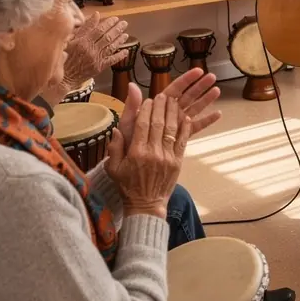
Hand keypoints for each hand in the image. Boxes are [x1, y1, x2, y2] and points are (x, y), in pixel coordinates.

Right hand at [63, 12, 129, 85]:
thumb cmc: (64, 56)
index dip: (109, 23)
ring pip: (111, 47)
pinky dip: (120, 55)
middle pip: (107, 37)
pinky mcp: (99, 68)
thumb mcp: (70, 40)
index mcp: (83, 42)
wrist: (63, 76)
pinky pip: (112, 60)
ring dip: (120, 40)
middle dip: (117, 29)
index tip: (115, 18)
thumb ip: (84, 28)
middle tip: (124, 23)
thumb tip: (96, 15)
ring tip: (126, 34)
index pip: (99, 30)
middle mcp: (91, 50)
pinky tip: (126, 51)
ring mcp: (96, 59)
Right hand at [105, 94, 188, 216]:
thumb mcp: (113, 169)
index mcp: (136, 153)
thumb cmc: (127, 186)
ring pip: (171, 130)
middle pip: (158, 124)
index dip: (146, 110)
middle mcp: (153, 153)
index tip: (148, 100)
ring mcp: (167, 157)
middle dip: (161, 107)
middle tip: (162, 95)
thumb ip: (114, 148)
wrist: (146, 205)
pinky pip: (182, 141)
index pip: (142, 125)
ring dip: (173, 113)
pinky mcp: (178, 161)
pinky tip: (186, 116)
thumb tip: (116, 129)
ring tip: (173, 101)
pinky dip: (185, 128)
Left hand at [116, 67, 221, 148]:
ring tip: (217, 90)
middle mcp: (168, 114)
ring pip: (194, 110)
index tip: (198, 71)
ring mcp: (175, 125)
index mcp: (157, 107)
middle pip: (186, 97)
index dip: (186, 80)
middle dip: (199, 86)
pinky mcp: (181, 138)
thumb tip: (132, 85)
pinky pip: (196, 128)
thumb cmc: (127, 144)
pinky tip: (218, 114)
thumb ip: (131, 106)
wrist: (131, 170)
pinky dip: (206, 121)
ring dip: (205, 100)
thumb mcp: (127, 124)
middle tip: (212, 76)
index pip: (173, 90)